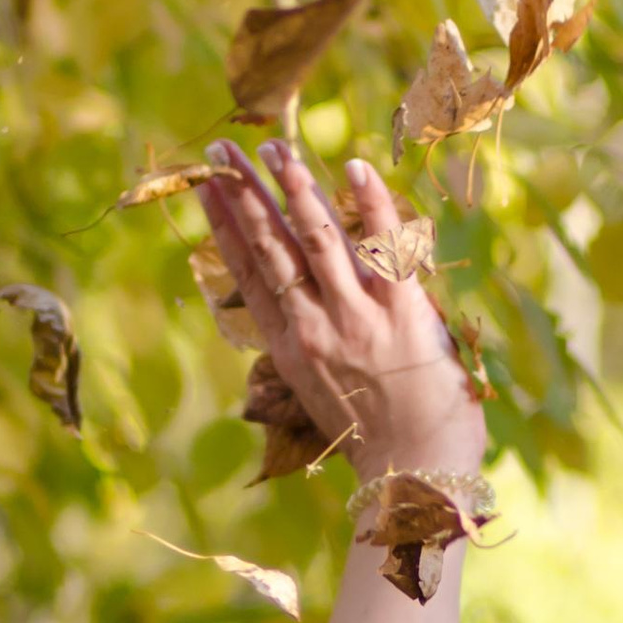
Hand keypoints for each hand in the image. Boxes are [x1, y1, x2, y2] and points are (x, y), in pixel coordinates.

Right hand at [197, 138, 484, 484]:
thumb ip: (309, 344)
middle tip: (224, 149)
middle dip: (246, 192)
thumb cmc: (373, 438)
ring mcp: (357, 317)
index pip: (248, 271)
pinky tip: (351, 167)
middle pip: (272, 246)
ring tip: (276, 147)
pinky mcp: (403, 313)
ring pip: (318, 238)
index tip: (207, 186)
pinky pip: (383, 247)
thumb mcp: (321, 392)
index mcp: (290, 347)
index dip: (226, 224)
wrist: (414, 475)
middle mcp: (315, 326)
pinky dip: (369, 204)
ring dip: (294, 187)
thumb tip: (298, 305)